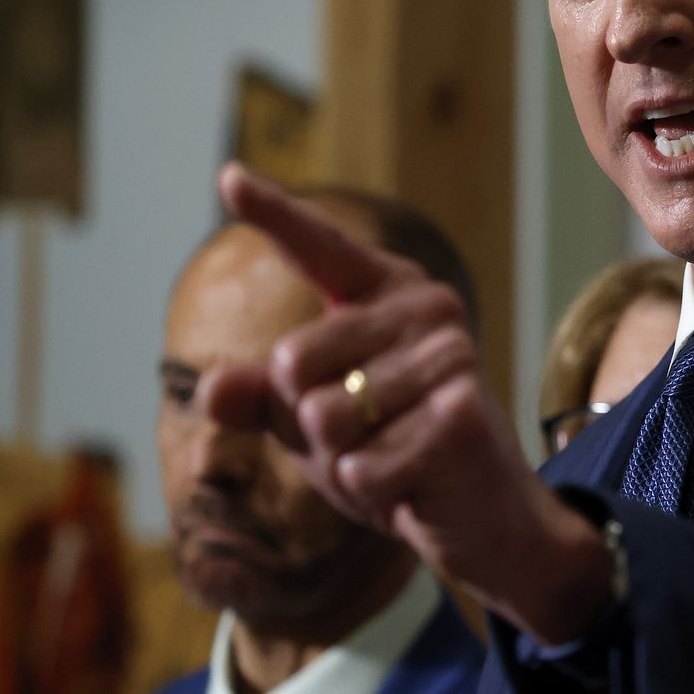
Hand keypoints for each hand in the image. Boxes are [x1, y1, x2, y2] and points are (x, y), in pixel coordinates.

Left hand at [199, 163, 610, 640]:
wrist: (483, 515)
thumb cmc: (397, 454)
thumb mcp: (317, 423)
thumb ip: (264, 399)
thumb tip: (210, 391)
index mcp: (390, 294)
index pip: (320, 248)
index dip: (273, 213)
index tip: (228, 177)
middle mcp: (427, 309)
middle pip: (293, 362)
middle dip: (307, 421)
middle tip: (365, 436)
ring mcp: (451, 356)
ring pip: (323, 418)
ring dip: (342, 460)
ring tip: (394, 458)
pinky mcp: (461, 413)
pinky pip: (359, 465)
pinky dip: (370, 491)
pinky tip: (414, 485)